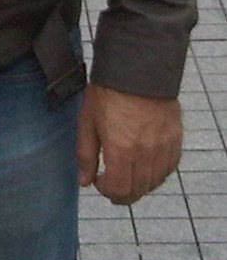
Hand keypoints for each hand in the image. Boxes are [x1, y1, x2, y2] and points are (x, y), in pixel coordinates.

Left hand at [77, 84, 181, 204]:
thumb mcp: (88, 120)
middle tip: (113, 183)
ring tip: (129, 173)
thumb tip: (85, 181)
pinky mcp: (175, 138)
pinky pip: (169, 167)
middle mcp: (145, 152)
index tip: (100, 180)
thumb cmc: (109, 91)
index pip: (119, 190)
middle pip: (138, 190)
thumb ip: (86, 154)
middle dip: (122, 192)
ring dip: (140, 184)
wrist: (137, 66)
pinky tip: (147, 164)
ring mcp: (163, 146)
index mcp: (121, 149)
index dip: (108, 191)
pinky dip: (158, 172)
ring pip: (155, 181)